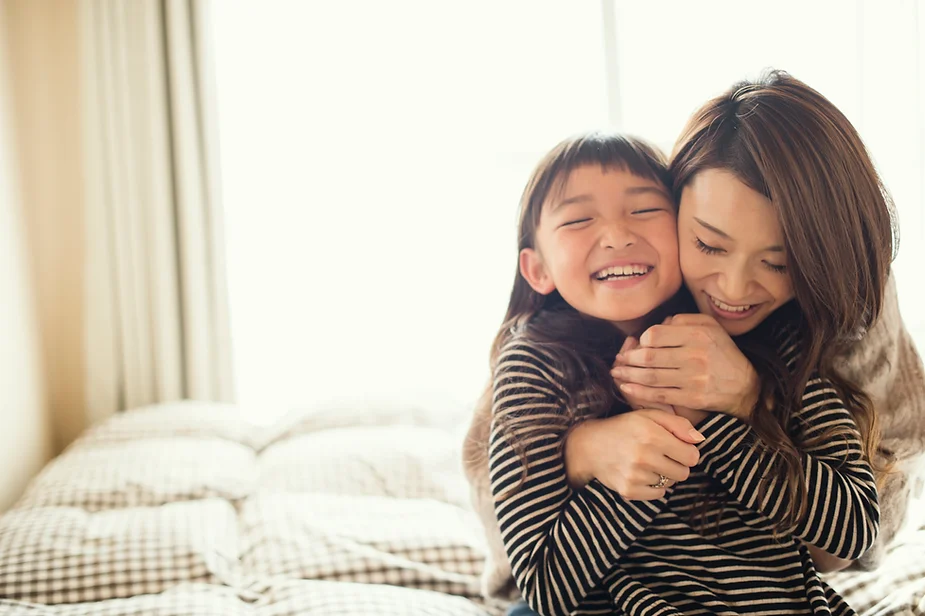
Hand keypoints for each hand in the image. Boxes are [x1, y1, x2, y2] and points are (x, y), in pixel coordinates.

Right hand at [564, 409, 704, 499]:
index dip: (687, 452)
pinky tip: (641, 474)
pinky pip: (658, 495)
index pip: (692, 456)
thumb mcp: (649, 415)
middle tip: (661, 455)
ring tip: (647, 462)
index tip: (676, 447)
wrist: (589, 445)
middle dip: (677, 464)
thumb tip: (699, 439)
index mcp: (652, 435)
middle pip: (684, 473)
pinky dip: (653, 487)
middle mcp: (644, 456)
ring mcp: (636, 476)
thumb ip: (678, 423)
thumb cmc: (624, 427)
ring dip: (663, 474)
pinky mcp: (629, 490)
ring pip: (670, 484)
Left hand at [610, 314, 758, 419]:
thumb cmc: (722, 353)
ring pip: (650, 376)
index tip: (635, 346)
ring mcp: (692, 379)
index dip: (640, 341)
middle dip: (627, 360)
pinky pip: (658, 395)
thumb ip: (684, 320)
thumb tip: (660, 324)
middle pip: (648, 356)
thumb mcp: (710, 327)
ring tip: (616, 373)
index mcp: (697, 335)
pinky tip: (626, 388)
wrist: (745, 386)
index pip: (655, 335)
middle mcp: (694, 356)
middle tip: (618, 361)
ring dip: (628, 375)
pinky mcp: (691, 398)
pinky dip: (639, 392)